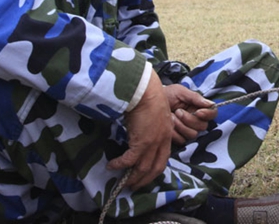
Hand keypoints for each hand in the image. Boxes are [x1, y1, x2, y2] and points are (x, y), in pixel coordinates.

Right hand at [107, 74, 171, 189]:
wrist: (146, 92)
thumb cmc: (149, 99)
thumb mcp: (155, 116)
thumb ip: (152, 129)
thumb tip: (140, 135)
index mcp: (166, 136)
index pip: (163, 160)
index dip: (153, 171)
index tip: (145, 176)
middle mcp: (162, 143)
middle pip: (155, 169)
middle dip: (144, 180)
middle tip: (133, 186)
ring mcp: (152, 144)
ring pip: (143, 168)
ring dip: (132, 177)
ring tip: (123, 182)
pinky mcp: (141, 142)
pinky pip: (129, 160)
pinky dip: (120, 165)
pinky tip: (112, 166)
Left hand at [163, 84, 216, 144]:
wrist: (150, 102)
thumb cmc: (167, 95)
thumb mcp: (180, 92)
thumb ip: (195, 97)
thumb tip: (210, 104)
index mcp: (198, 107)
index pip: (212, 113)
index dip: (207, 114)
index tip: (198, 111)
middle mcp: (196, 119)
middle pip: (203, 126)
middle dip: (190, 119)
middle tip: (178, 111)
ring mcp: (187, 129)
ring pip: (193, 134)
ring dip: (181, 126)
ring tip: (171, 117)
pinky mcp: (179, 137)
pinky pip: (182, 140)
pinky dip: (174, 133)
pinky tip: (168, 125)